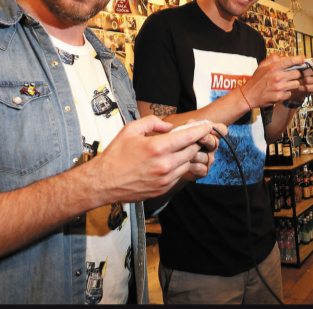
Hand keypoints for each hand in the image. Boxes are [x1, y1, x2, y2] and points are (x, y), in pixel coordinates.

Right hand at [93, 115, 219, 203]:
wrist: (104, 182)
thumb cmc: (115, 155)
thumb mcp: (131, 130)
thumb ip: (152, 122)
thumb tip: (169, 126)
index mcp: (157, 147)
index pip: (188, 137)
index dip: (201, 130)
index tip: (208, 126)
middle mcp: (165, 164)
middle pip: (192, 150)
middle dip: (193, 142)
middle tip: (188, 136)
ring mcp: (165, 179)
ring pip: (187, 164)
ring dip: (185, 156)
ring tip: (174, 150)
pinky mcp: (163, 189)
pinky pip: (179, 175)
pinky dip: (178, 167)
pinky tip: (166, 162)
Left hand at [180, 119, 226, 181]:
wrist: (171, 162)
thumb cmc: (177, 144)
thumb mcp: (181, 131)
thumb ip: (187, 125)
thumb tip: (191, 123)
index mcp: (208, 135)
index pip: (221, 130)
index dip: (219, 129)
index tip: (211, 128)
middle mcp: (211, 147)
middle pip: (215, 143)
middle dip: (207, 140)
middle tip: (200, 138)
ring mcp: (208, 159)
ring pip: (206, 156)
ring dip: (193, 155)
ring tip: (182, 154)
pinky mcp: (203, 171)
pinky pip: (199, 167)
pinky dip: (190, 166)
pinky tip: (183, 164)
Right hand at [240, 54, 305, 107]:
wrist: (248, 95)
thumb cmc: (256, 80)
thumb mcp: (262, 66)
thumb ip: (273, 58)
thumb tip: (285, 57)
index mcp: (273, 68)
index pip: (291, 60)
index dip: (300, 59)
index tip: (302, 60)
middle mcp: (277, 77)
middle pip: (297, 73)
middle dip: (295, 74)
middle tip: (290, 75)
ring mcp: (279, 88)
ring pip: (296, 84)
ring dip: (292, 84)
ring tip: (285, 84)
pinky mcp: (280, 97)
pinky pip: (290, 93)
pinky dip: (287, 92)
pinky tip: (280, 91)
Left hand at [287, 55, 312, 102]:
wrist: (291, 87)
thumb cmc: (292, 74)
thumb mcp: (293, 65)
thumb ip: (297, 59)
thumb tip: (300, 57)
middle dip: (305, 72)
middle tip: (298, 74)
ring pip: (311, 79)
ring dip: (302, 81)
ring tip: (296, 81)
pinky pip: (312, 87)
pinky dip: (304, 87)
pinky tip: (299, 87)